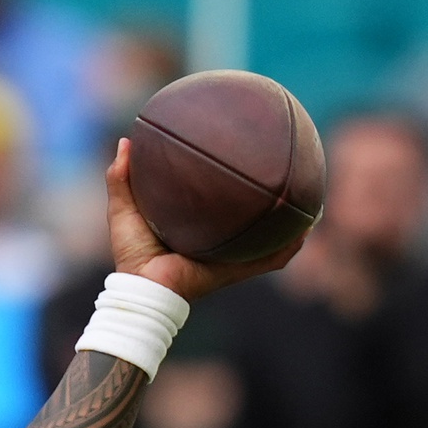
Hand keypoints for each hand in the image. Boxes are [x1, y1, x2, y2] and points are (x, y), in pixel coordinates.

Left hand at [106, 139, 306, 301]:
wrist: (143, 287)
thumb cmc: (132, 254)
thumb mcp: (124, 209)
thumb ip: (121, 177)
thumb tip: (126, 140)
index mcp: (195, 227)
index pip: (218, 204)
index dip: (230, 185)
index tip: (240, 159)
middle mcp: (216, 241)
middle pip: (248, 218)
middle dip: (267, 199)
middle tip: (282, 173)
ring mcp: (230, 257)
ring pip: (267, 237)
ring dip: (287, 222)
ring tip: (307, 201)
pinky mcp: (236, 270)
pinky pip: (269, 259)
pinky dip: (287, 248)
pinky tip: (303, 231)